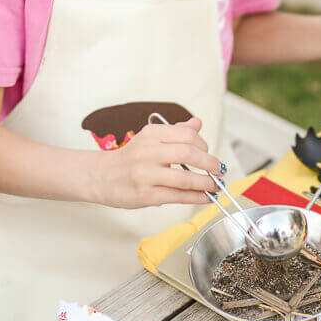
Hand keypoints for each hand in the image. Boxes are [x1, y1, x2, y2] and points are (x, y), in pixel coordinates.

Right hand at [91, 117, 223, 208]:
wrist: (100, 176)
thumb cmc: (129, 158)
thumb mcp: (150, 139)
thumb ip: (175, 131)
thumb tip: (198, 123)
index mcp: (151, 135)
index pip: (187, 135)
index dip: (204, 144)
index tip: (208, 152)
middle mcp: (148, 152)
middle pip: (189, 154)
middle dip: (210, 163)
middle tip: (220, 169)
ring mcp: (146, 175)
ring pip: (185, 178)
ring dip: (207, 183)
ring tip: (216, 185)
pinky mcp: (146, 196)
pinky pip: (177, 196)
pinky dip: (196, 197)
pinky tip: (206, 197)